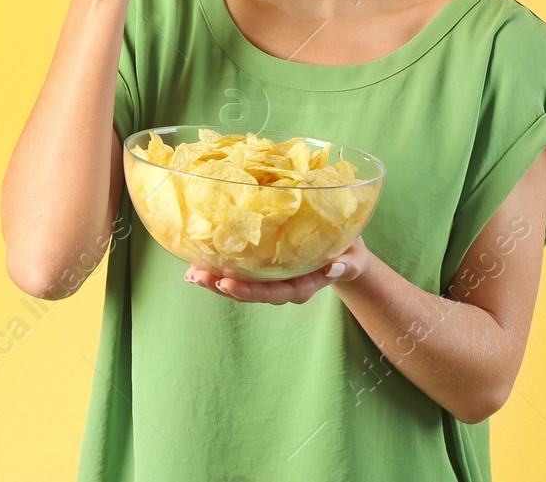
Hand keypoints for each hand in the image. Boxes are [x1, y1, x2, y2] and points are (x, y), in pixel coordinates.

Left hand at [183, 236, 371, 304]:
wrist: (346, 254)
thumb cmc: (349, 251)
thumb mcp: (354, 255)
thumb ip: (347, 263)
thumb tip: (336, 266)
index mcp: (305, 284)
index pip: (277, 292)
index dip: (252, 290)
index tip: (229, 283)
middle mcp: (285, 287)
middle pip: (252, 293)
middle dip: (225, 286)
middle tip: (200, 276)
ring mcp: (272, 281)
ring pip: (241, 287)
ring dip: (215, 281)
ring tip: (191, 274)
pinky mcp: (263, 272)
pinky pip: (238, 276)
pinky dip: (217, 272)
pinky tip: (195, 267)